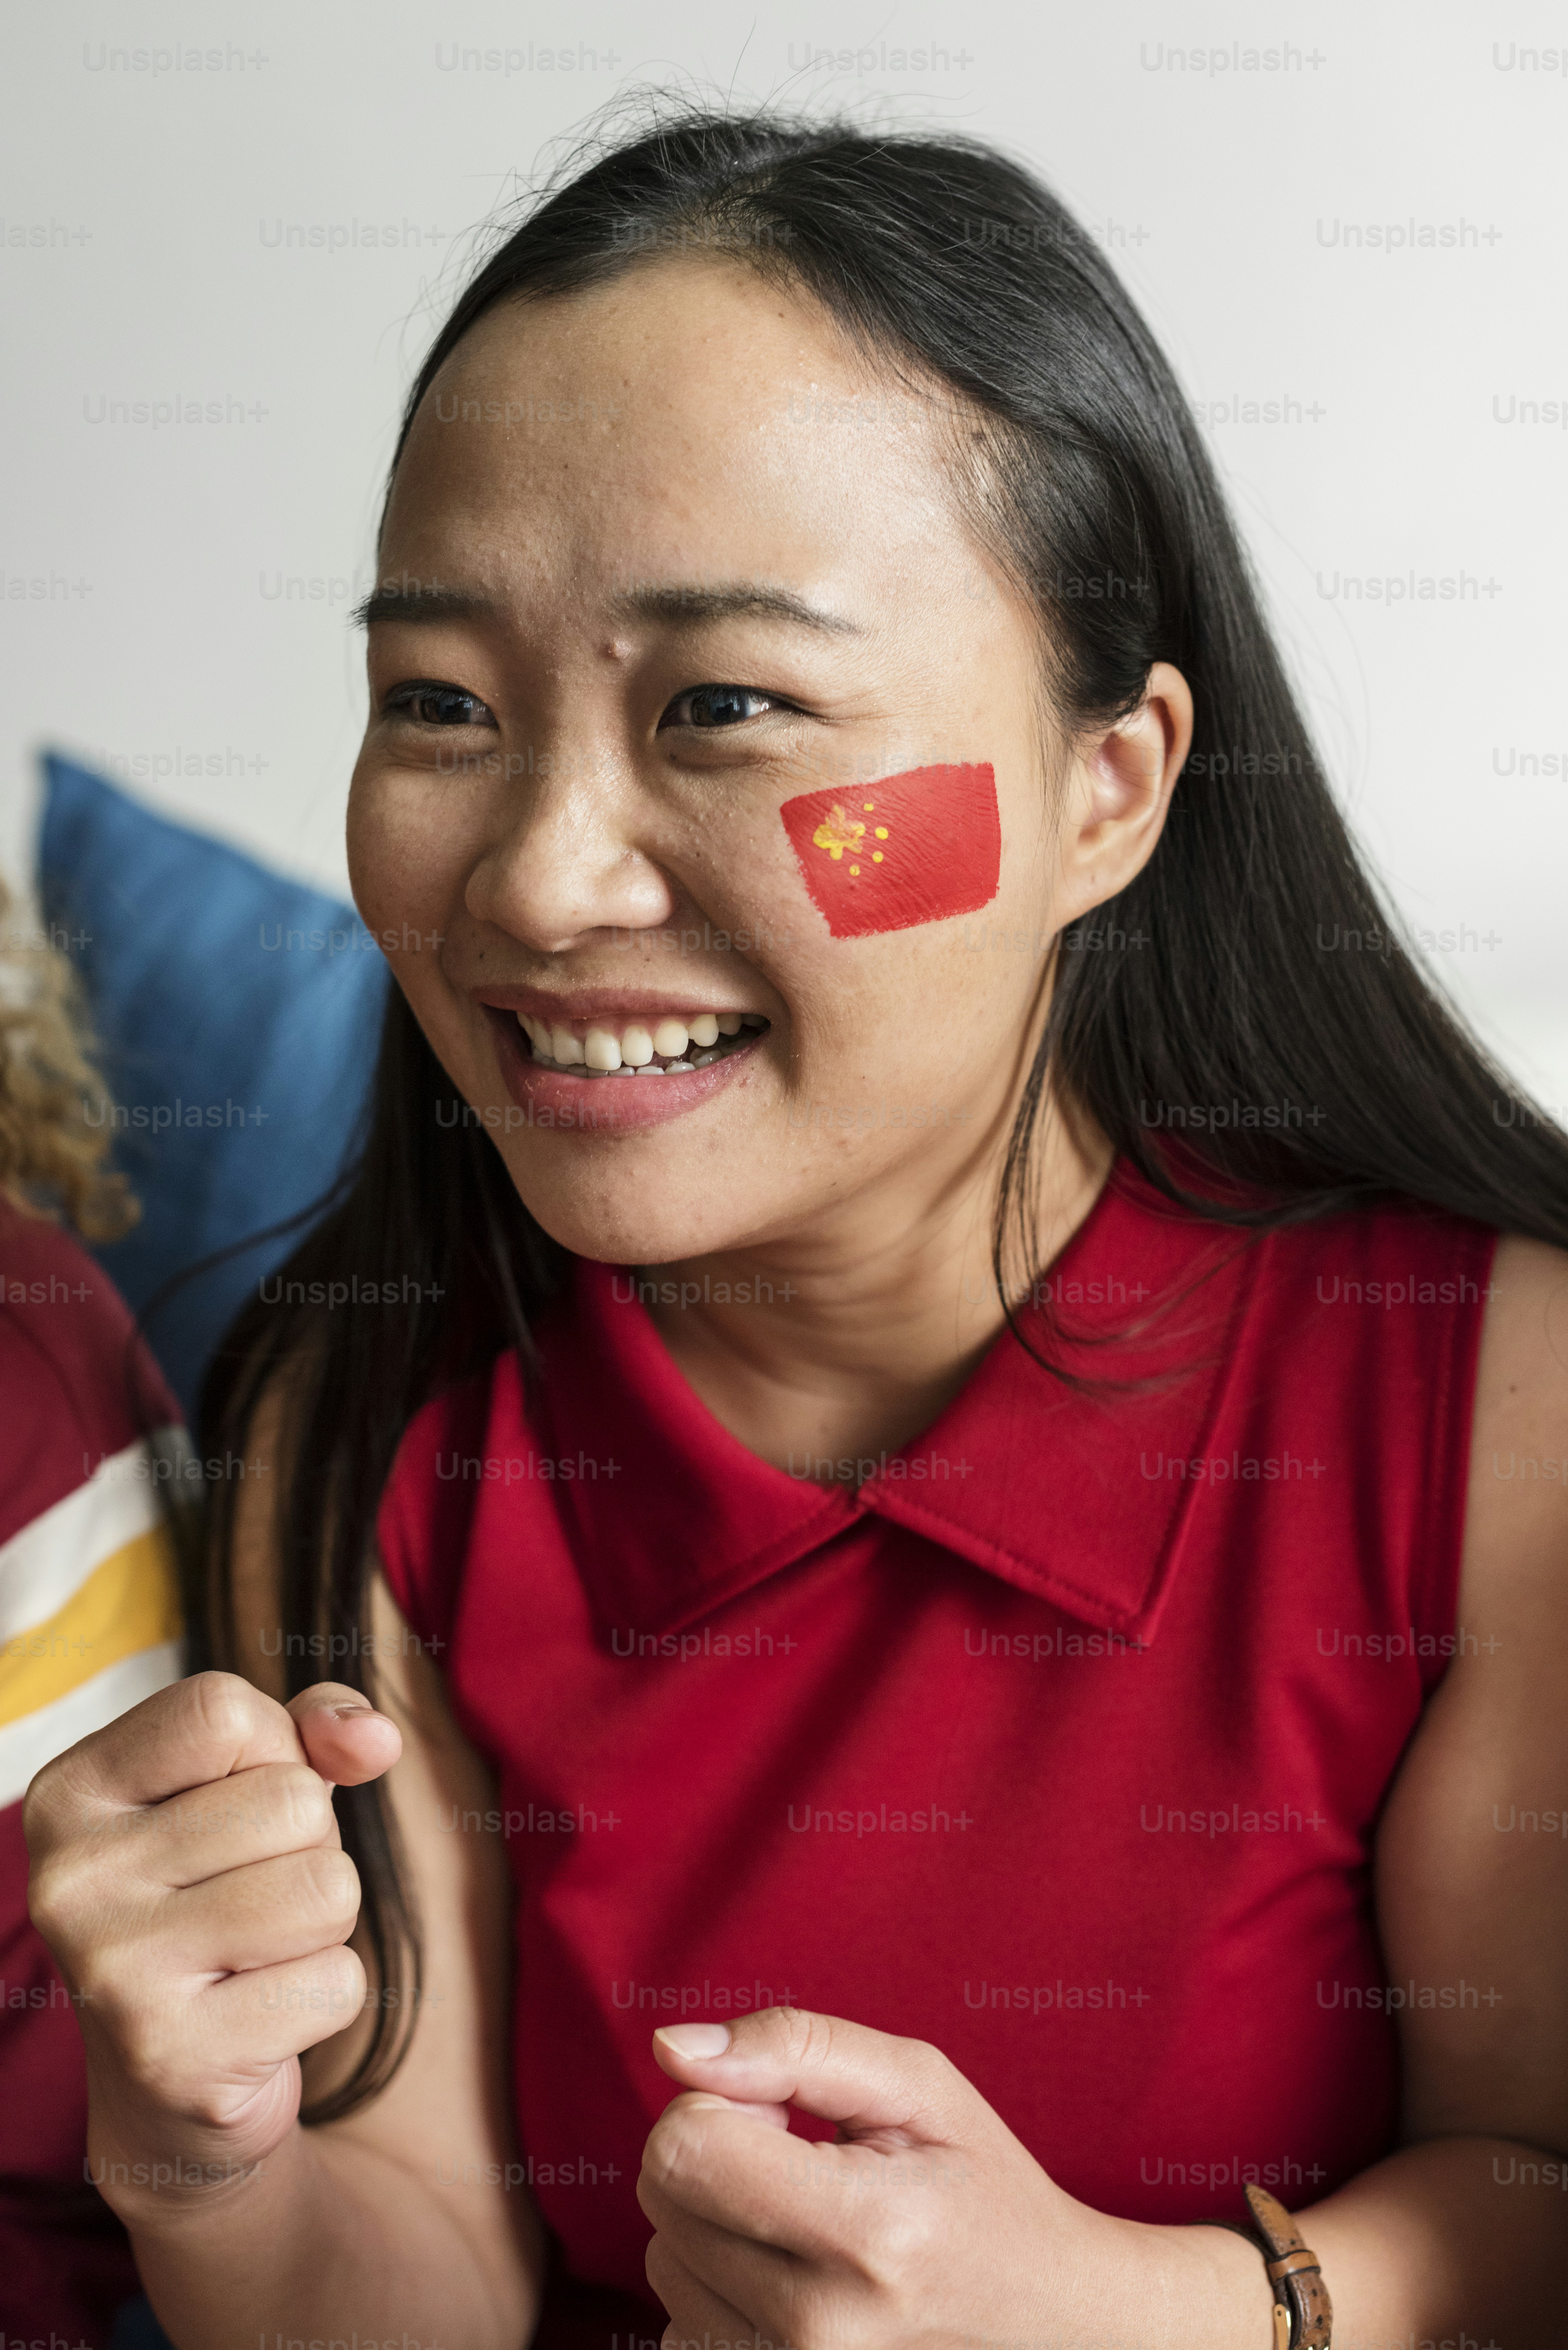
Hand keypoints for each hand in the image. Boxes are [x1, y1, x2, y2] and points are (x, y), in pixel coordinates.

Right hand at [24, 1670, 399, 2213]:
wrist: (173, 2078)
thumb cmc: (218, 1894)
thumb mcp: (251, 1785)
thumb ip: (316, 1730)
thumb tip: (376, 1738)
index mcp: (72, 1793)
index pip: (221, 1709)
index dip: (273, 1747)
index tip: (236, 1800)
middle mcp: (71, 1879)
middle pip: (291, 1800)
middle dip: (307, 1844)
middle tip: (247, 1893)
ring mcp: (114, 1973)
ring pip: (326, 1889)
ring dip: (323, 1920)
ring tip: (258, 1949)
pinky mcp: (173, 2058)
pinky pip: (336, 1982)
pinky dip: (324, 1995)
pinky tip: (258, 2013)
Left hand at [638, 2006, 1270, 2349]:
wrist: (1042, 2319)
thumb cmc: (978, 2185)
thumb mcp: (915, 2085)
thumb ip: (793, 2046)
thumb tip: (672, 2047)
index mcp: (867, 2233)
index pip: (689, 2146)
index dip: (727, 2100)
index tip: (786, 2112)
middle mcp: (820, 2328)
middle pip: (665, 2195)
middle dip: (718, 2150)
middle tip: (803, 2161)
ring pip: (661, 2258)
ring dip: (716, 2220)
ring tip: (805, 2219)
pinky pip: (676, 2325)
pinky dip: (717, 2286)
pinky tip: (788, 2273)